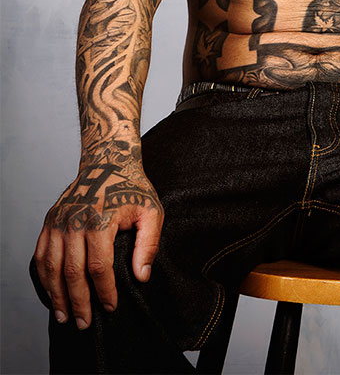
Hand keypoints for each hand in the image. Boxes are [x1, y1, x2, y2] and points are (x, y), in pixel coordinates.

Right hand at [33, 152, 162, 329]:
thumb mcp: (151, 212)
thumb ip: (148, 245)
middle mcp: (74, 221)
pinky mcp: (49, 222)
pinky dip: (44, 278)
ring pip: (52, 267)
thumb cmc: (132, 188)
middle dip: (79, 302)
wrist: (107, 162)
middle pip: (72, 272)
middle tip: (84, 323)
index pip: (99, 266)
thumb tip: (141, 276)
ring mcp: (58, 222)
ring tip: (64, 316)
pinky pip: (42, 256)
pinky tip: (52, 294)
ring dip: (57, 296)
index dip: (104, 291)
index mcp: (100, 219)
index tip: (111, 307)